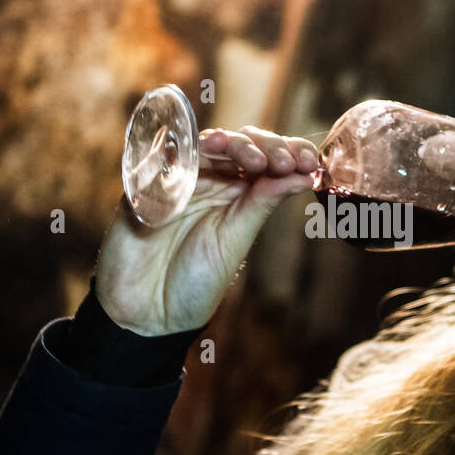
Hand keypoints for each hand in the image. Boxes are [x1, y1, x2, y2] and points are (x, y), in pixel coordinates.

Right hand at [94, 126, 318, 334]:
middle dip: (266, 146)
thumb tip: (306, 174)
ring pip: (207, 144)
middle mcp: (211, 182)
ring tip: (254, 160)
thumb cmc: (194, 282)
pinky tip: (208, 155)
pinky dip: (188, 153)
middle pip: (240, 144)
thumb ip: (263, 204)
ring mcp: (178, 179)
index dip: (288, 151)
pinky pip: (165, 157)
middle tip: (283, 162)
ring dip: (233, 144)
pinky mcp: (146, 183)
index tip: (308, 160)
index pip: (266, 159)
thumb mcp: (235, 241)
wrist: (147, 311)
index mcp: (238, 195)